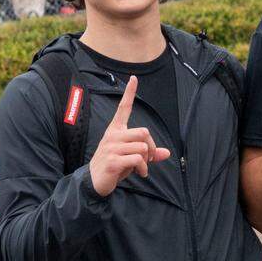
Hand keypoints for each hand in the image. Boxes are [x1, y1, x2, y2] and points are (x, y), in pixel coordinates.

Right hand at [88, 76, 170, 196]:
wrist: (95, 182)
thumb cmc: (114, 167)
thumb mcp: (132, 158)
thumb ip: (149, 153)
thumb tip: (167, 153)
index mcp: (115, 131)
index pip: (123, 108)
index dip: (129, 93)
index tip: (134, 78)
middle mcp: (113, 136)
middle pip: (144, 132)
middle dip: (152, 146)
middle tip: (149, 158)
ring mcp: (111, 147)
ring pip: (142, 146)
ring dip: (147, 160)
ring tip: (141, 168)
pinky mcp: (113, 160)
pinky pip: (138, 158)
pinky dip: (144, 168)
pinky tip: (140, 173)